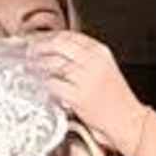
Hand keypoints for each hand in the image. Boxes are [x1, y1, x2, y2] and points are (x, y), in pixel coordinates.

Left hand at [26, 31, 146, 154]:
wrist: (127, 120)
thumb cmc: (116, 98)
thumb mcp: (104, 68)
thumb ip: (84, 57)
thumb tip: (56, 50)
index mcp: (100, 51)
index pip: (69, 35)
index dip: (48, 36)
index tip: (37, 39)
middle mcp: (93, 61)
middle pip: (57, 44)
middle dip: (39, 46)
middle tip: (29, 51)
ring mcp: (85, 78)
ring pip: (52, 63)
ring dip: (37, 65)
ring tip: (31, 68)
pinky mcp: (77, 96)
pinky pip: (52, 84)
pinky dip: (43, 83)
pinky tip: (41, 84)